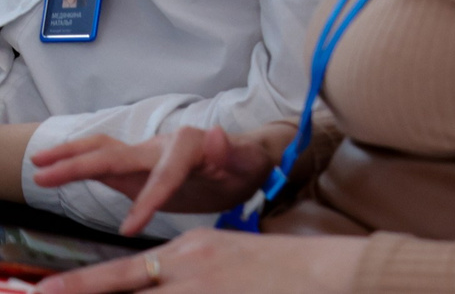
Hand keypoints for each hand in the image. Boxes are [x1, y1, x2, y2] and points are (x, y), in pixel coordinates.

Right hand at [29, 125, 275, 234]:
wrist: (243, 159)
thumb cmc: (245, 164)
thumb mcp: (246, 162)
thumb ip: (230, 152)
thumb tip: (217, 135)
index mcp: (189, 146)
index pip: (164, 174)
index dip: (147, 200)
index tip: (130, 229)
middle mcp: (161, 146)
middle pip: (117, 153)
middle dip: (81, 165)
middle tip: (45, 174)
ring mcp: (146, 154)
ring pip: (103, 151)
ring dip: (71, 158)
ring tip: (39, 166)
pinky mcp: (137, 167)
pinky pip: (104, 162)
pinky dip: (78, 164)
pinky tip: (54, 169)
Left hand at [33, 229, 362, 292]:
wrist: (328, 269)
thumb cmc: (282, 267)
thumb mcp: (226, 255)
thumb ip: (185, 268)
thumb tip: (152, 280)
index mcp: (188, 251)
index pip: (118, 275)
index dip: (75, 288)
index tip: (39, 293)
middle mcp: (186, 270)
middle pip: (118, 290)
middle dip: (76, 293)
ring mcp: (200, 292)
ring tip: (60, 293)